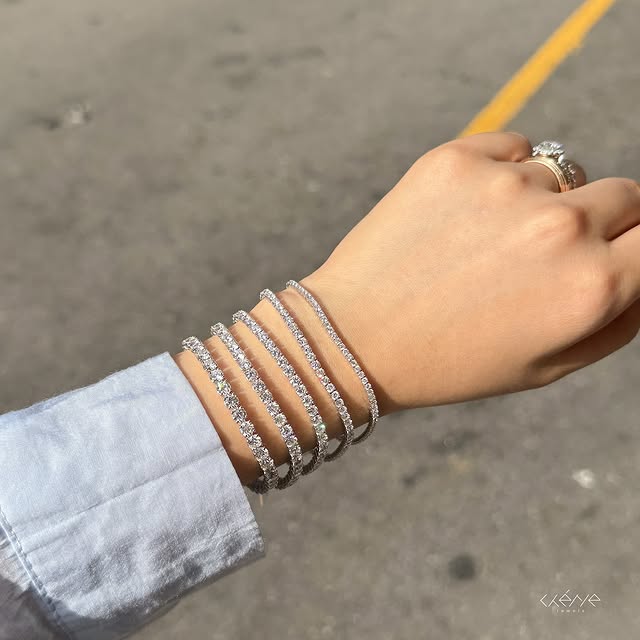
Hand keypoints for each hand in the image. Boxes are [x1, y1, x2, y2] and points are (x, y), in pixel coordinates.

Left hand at [301, 132, 639, 412]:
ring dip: (539, 201)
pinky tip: (463, 215)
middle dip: (597, 223)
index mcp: (592, 287)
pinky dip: (500, 174)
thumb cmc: (451, 362)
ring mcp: (506, 185)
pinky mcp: (456, 159)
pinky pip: (513, 149)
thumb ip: (618, 317)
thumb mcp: (547, 366)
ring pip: (561, 172)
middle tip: (541, 254)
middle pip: (624, 195)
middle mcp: (559, 228)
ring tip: (484, 243)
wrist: (355, 336)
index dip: (635, 246)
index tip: (612, 253)